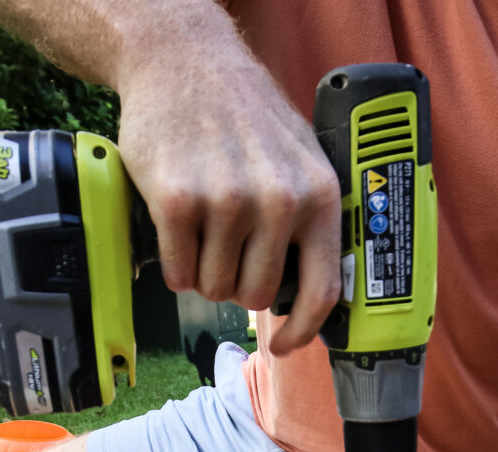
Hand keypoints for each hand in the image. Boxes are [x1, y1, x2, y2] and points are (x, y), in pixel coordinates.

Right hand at [115, 2, 340, 352]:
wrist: (183, 59)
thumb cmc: (244, 115)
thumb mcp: (302, 158)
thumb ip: (312, 220)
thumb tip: (318, 292)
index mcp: (317, 196)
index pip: (322, 292)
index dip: (302, 332)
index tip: (284, 346)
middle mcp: (277, 201)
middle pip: (255, 296)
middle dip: (237, 285)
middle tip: (227, 250)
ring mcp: (226, 201)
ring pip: (213, 289)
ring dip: (203, 273)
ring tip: (203, 228)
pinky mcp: (177, 201)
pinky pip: (177, 273)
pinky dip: (174, 263)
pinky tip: (178, 228)